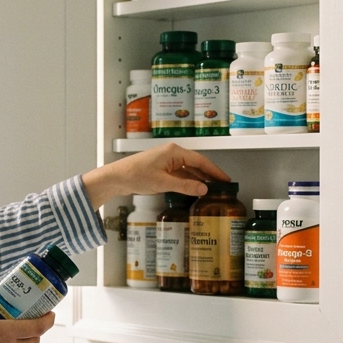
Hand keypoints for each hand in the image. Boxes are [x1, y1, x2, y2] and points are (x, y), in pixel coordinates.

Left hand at [81, 142, 229, 208]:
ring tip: (212, 190)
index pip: (200, 160)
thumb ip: (185, 186)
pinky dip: (189, 182)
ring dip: (199, 179)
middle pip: (196, 164)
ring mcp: (167, 161)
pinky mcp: (162, 169)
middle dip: (209, 175)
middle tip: (222, 186)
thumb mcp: (163, 183)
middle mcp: (172, 154)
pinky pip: (180, 174)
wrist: (117, 177)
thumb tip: (203, 189)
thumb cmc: (136, 175)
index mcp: (174, 152)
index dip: (214, 171)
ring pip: (189, 170)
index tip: (225, 179)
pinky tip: (195, 190)